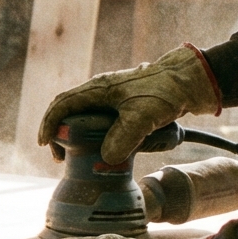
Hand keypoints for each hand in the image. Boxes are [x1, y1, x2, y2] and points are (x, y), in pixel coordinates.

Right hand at [37, 45, 220, 164]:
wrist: (193, 80)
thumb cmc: (167, 91)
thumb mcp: (144, 116)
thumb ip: (124, 138)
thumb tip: (106, 158)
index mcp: (98, 89)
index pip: (62, 104)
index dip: (49, 124)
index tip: (44, 143)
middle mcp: (101, 92)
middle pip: (70, 113)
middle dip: (61, 135)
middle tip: (60, 157)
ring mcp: (113, 99)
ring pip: (86, 119)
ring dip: (79, 138)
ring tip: (80, 158)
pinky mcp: (125, 107)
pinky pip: (102, 123)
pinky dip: (97, 138)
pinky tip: (105, 150)